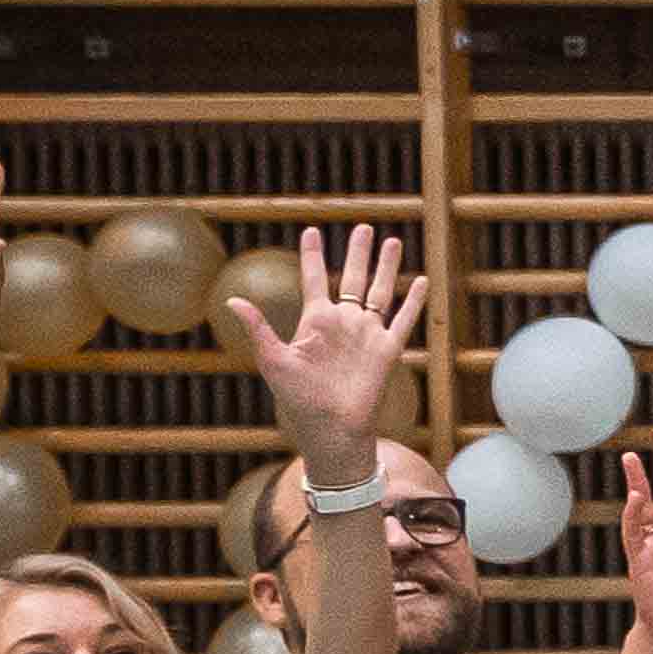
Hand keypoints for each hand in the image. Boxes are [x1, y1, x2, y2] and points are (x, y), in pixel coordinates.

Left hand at [226, 222, 424, 475]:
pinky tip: (420, 281)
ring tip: (392, 241)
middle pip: (353, 278)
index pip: (316, 279)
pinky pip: (403, 320)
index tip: (311, 231)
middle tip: (363, 227)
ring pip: (380, 291)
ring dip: (386, 267)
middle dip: (358, 252)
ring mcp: (367, 334)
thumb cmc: (298, 398)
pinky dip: (413, 301)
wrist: (332, 426)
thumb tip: (232, 300)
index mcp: (315, 321)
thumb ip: (258, 328)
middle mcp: (343, 322)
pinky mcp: (387, 349)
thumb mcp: (273, 360)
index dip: (313, 255)